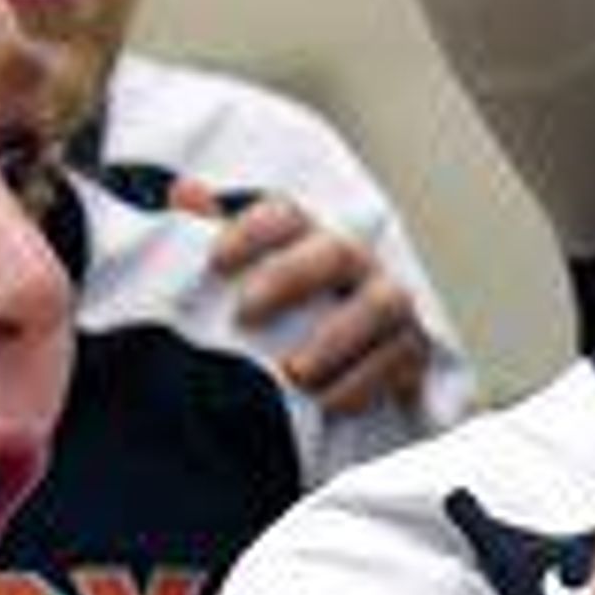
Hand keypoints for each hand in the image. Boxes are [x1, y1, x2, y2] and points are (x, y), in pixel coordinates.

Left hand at [178, 178, 431, 418]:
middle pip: (335, 253)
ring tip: (294, 372)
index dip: (253, 232)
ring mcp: (386, 303)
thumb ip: (212, 234)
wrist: (334, 369)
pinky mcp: (410, 349)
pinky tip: (326, 403)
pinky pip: (399, 358)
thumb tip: (184, 191)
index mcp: (307, 240)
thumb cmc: (279, 316)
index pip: (285, 217)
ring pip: (382, 304)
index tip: (215, 262)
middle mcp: (354, 264)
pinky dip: (364, 381)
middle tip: (245, 313)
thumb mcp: (241, 277)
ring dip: (338, 337)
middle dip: (291, 278)